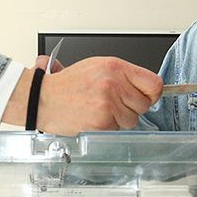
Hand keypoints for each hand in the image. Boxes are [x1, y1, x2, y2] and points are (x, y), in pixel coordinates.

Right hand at [2, 57, 162, 134]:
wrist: (43, 99)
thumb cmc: (67, 85)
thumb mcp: (97, 67)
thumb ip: (123, 75)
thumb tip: (146, 88)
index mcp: (115, 67)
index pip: (154, 84)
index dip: (152, 93)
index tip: (147, 97)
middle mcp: (114, 84)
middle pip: (144, 104)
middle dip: (132, 107)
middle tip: (113, 104)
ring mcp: (108, 104)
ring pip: (132, 120)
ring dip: (119, 119)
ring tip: (99, 110)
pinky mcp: (102, 122)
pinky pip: (117, 130)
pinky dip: (107, 127)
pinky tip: (93, 118)